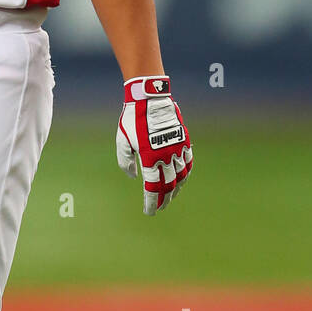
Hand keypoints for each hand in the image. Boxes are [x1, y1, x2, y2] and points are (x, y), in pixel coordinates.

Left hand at [116, 76, 192, 214]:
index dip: (152, 202)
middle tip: (160, 207)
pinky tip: (182, 179)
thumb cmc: (132, 120)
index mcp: (149, 158)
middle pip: (168, 185)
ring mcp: (177, 148)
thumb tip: (133, 176)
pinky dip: (186, 173)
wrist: (149, 98)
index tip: (150, 212)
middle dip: (164, 199)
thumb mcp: (122, 141)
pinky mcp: (184, 140)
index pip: (153, 187)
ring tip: (170, 197)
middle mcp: (166, 156)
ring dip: (176, 188)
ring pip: (181, 176)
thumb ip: (125, 161)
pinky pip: (188, 162)